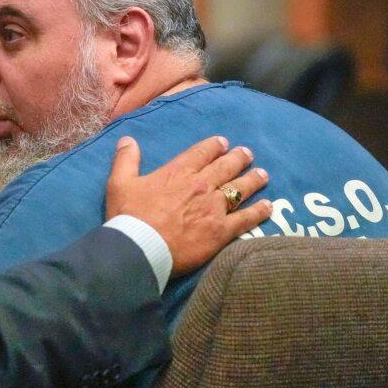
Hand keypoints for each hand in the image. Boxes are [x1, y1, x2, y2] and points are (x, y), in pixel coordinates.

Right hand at [105, 135, 271, 275]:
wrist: (140, 248)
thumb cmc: (129, 215)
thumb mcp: (119, 182)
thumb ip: (126, 159)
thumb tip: (127, 139)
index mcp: (178, 172)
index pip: (201, 152)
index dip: (214, 145)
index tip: (223, 142)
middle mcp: (201, 185)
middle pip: (226, 167)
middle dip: (238, 158)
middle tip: (247, 154)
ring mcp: (214, 208)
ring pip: (240, 188)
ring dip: (253, 179)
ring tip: (263, 175)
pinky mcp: (222, 231)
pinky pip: (246, 218)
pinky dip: (259, 211)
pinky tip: (268, 206)